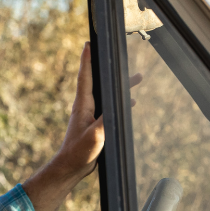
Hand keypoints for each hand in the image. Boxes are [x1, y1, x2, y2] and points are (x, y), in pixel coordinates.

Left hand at [23, 43, 140, 210]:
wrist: (71, 168)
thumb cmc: (79, 153)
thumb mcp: (95, 137)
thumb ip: (105, 121)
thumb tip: (117, 107)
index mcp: (83, 105)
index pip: (86, 76)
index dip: (87, 59)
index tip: (89, 42)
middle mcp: (86, 106)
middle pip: (98, 80)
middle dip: (108, 67)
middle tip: (118, 54)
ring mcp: (91, 115)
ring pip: (107, 93)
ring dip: (120, 85)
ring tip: (138, 77)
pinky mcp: (95, 124)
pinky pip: (109, 106)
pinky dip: (120, 100)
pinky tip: (130, 101)